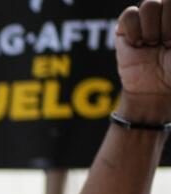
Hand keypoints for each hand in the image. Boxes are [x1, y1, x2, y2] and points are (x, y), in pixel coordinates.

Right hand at [118, 3, 170, 117]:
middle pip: (164, 1)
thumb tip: (166, 37)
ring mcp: (145, 20)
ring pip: (148, 5)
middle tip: (165, 44)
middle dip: (166, 26)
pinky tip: (137, 45)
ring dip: (151, 30)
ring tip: (151, 44)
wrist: (155, 88)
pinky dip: (133, 31)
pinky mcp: (125, 29)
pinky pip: (129, 15)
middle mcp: (164, 14)